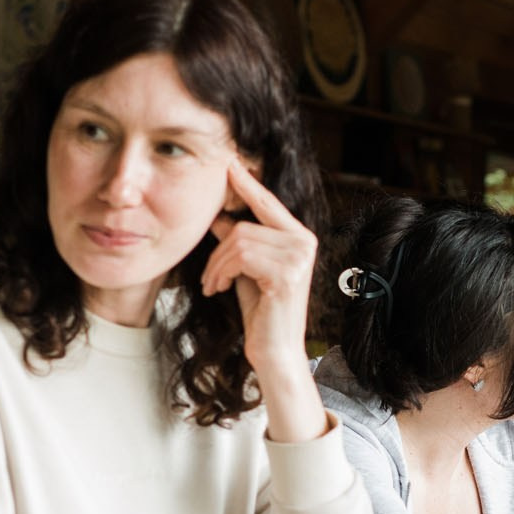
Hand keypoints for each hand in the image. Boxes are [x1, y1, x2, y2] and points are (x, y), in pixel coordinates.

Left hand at [203, 156, 316, 382]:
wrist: (275, 351)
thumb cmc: (263, 313)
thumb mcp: (246, 270)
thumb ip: (238, 243)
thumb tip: (219, 216)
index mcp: (299, 237)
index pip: (268, 202)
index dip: (246, 183)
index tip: (229, 162)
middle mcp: (304, 242)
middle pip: (244, 227)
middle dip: (217, 252)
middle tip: (209, 278)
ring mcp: (298, 258)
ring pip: (238, 242)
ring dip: (217, 266)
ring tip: (214, 286)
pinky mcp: (287, 274)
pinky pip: (240, 258)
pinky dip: (222, 273)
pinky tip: (221, 290)